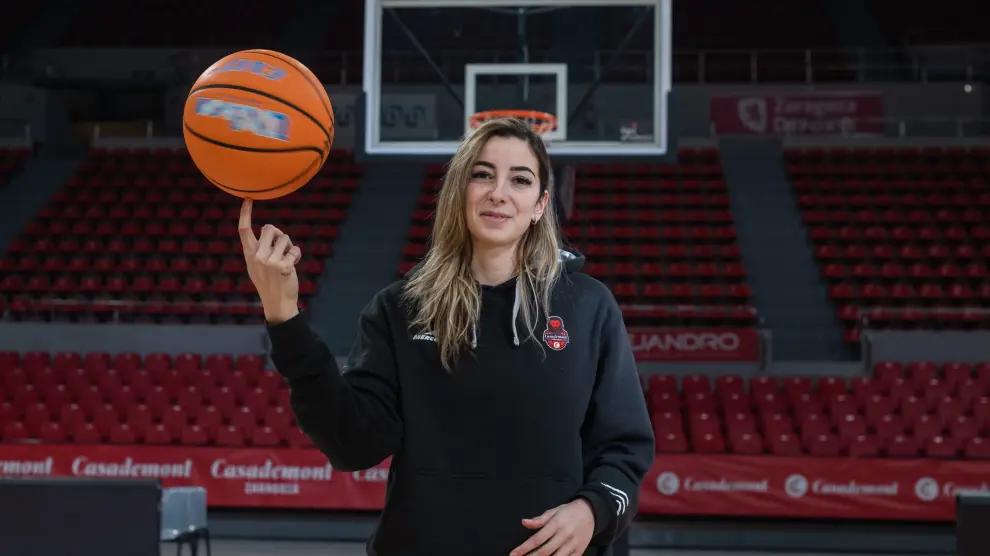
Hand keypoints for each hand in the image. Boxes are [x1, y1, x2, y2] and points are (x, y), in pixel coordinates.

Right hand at [238, 199, 302, 322]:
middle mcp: (257, 256)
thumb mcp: (256, 266)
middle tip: (280, 248)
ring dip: (289, 247)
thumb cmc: (268, 282)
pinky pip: (295, 250)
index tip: (248, 200)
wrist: (277, 303)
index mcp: (249, 255)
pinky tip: (293, 266)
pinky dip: (297, 255)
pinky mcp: (284, 266)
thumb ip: (259, 248)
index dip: (245, 214)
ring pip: (284, 238)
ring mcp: (270, 262)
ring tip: (286, 260)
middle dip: (278, 234)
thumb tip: (269, 229)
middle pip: (269, 228)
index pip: (244, 230)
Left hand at [510, 499, 594, 555]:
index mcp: (556, 524)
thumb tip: (524, 522)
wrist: (591, 513)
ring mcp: (573, 545)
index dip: (524, 548)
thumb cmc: (569, 511)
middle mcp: (564, 535)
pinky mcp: (579, 551)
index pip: (537, 539)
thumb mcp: (554, 511)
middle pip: (545, 551)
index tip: (513, 554)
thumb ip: (539, 519)